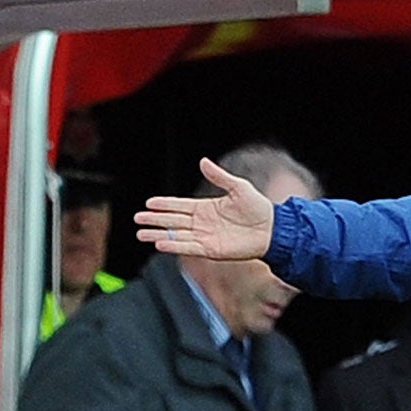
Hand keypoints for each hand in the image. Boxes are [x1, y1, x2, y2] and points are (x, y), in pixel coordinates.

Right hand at [136, 157, 275, 259]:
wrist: (272, 230)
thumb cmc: (259, 208)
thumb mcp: (238, 187)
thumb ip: (219, 177)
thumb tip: (203, 161)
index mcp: (206, 208)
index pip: (179, 205)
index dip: (164, 204)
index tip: (148, 203)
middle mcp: (202, 223)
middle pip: (173, 220)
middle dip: (154, 219)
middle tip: (137, 218)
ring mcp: (205, 237)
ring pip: (176, 235)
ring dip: (158, 234)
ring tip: (141, 233)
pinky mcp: (211, 250)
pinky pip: (188, 247)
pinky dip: (174, 245)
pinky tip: (160, 243)